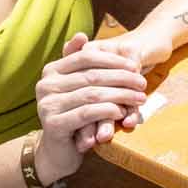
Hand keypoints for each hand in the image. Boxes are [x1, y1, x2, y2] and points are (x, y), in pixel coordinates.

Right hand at [37, 33, 148, 169]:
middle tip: (142, 83)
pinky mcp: (54, 124)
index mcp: (51, 71)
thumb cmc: (73, 116)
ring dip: (120, 95)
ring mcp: (47, 104)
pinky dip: (108, 110)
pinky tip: (122, 112)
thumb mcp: (75, 88)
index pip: (85, 57)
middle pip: (91, 75)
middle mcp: (45, 84)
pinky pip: (87, 113)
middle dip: (121, 78)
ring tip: (139, 99)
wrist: (56, 153)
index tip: (135, 66)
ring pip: (92, 94)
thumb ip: (78, 63)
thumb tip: (82, 35)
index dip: (112, 60)